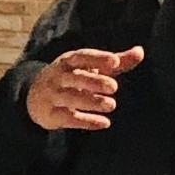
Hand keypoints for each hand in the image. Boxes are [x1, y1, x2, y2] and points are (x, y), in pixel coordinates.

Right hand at [26, 43, 142, 131]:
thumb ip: (116, 61)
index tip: (115, 61)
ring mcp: (53, 96)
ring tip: (112, 105)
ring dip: (91, 102)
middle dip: (94, 81)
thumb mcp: (91, 67)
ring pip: (71, 98)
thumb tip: (140, 51)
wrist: (34, 97)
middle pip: (75, 78)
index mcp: (69, 62)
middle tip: (114, 86)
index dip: (98, 58)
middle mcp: (59, 77)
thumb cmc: (72, 77)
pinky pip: (69, 118)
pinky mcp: (52, 115)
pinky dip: (86, 121)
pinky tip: (104, 123)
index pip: (82, 57)